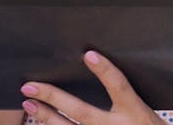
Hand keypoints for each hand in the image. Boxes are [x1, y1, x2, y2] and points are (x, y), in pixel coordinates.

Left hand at [21, 51, 169, 124]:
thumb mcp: (143, 110)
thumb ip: (125, 97)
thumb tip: (96, 66)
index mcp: (134, 113)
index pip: (119, 87)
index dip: (105, 71)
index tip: (89, 55)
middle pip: (82, 112)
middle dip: (55, 98)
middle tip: (31, 86)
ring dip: (46, 117)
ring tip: (29, 103)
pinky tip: (42, 122)